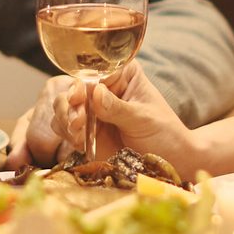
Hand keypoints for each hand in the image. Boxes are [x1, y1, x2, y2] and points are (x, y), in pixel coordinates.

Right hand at [7, 62, 198, 173]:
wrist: (170, 162)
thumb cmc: (164, 133)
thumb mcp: (143, 118)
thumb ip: (118, 108)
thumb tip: (96, 93)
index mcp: (121, 74)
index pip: (94, 70)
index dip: (82, 83)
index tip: (79, 97)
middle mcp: (103, 88)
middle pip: (73, 88)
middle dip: (69, 105)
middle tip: (78, 122)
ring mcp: (92, 110)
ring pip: (64, 107)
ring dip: (65, 120)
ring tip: (79, 135)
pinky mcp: (86, 132)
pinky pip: (65, 128)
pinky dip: (67, 134)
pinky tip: (79, 142)